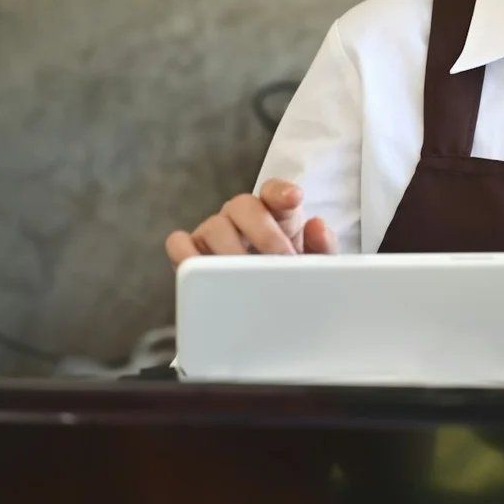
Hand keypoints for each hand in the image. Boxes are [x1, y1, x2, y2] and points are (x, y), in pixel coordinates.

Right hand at [165, 179, 336, 266]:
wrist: (268, 312)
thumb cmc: (292, 280)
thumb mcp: (316, 265)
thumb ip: (323, 245)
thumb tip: (317, 224)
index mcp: (275, 214)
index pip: (273, 191)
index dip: (281, 191)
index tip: (295, 198)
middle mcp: (242, 218)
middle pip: (243, 205)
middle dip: (263, 232)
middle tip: (280, 261)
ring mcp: (214, 234)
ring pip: (213, 226)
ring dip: (231, 251)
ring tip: (247, 278)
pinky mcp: (191, 255)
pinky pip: (179, 245)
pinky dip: (186, 254)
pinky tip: (204, 274)